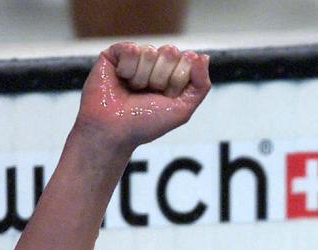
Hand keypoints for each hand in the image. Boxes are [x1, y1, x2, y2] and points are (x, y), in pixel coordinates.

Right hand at [76, 42, 210, 150]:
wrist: (114, 131)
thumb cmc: (146, 123)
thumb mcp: (183, 109)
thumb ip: (201, 84)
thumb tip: (203, 56)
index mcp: (173, 73)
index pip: (188, 59)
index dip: (178, 80)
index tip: (167, 97)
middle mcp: (156, 63)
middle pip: (171, 52)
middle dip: (161, 78)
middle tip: (149, 94)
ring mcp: (136, 57)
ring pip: (150, 51)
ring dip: (143, 78)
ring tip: (133, 91)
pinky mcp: (115, 54)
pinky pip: (132, 49)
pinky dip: (128, 70)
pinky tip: (121, 80)